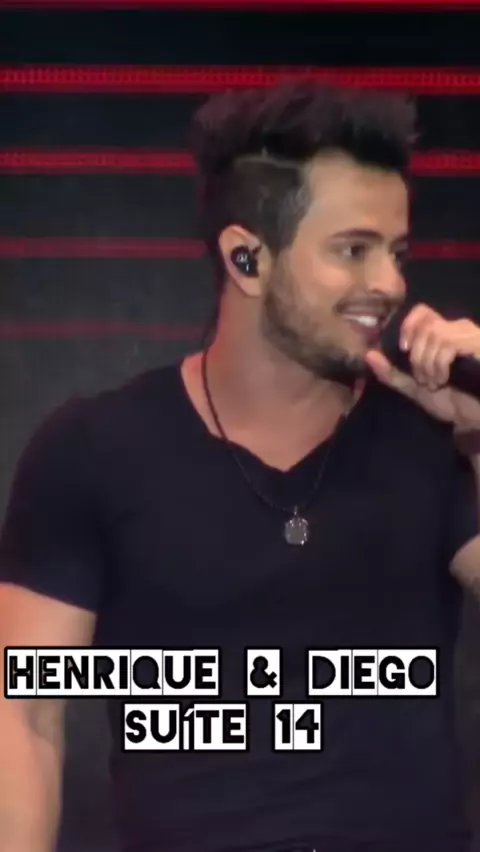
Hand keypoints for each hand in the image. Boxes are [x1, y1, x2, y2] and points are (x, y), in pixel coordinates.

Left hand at [364, 304, 479, 434]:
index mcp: (442, 334)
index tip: (404, 349)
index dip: (408, 326)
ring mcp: (470, 335)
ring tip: (436, 382)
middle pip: (425, 326)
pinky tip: (445, 379)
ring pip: (436, 334)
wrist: (473, 418)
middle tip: (424, 379)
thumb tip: (368, 354)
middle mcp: (457, 329)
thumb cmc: (450, 401)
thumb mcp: (414, 388)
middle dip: (417, 356)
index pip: (422, 311)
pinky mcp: (478, 343)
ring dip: (428, 362)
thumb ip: (391, 373)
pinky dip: (440, 363)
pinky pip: (449, 342)